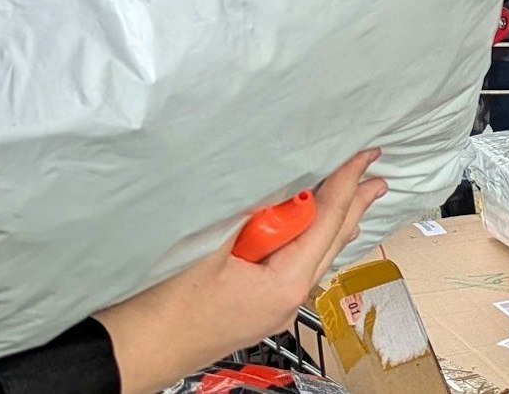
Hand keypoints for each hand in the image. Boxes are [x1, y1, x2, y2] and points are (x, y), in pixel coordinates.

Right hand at [96, 151, 388, 393]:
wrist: (131, 352)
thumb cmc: (163, 310)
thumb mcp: (208, 247)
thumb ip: (250, 213)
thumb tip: (282, 183)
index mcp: (284, 285)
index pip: (327, 222)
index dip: (347, 183)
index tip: (364, 156)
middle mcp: (285, 300)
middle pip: (329, 243)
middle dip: (353, 206)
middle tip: (377, 178)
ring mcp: (269, 307)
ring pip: (311, 257)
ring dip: (331, 224)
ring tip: (352, 200)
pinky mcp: (251, 308)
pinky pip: (290, 266)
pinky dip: (304, 241)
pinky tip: (302, 234)